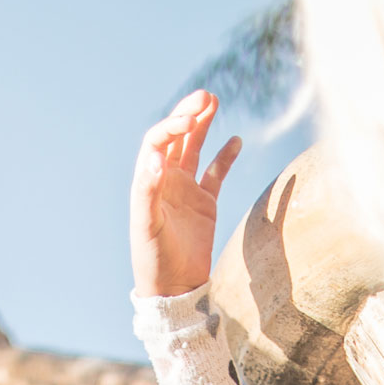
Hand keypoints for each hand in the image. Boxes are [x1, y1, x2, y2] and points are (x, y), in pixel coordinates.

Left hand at [130, 90, 240, 297]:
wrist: (174, 288)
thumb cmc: (154, 259)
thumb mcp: (148, 226)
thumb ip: (149, 191)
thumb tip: (156, 158)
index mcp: (148, 181)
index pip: (158, 142)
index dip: (173, 126)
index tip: (190, 119)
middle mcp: (165, 181)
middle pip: (176, 138)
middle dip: (188, 115)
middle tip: (205, 95)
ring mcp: (186, 190)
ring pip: (195, 149)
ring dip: (202, 125)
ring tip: (213, 100)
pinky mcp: (205, 203)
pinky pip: (217, 173)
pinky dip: (226, 156)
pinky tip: (236, 140)